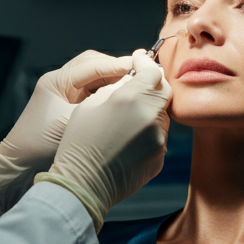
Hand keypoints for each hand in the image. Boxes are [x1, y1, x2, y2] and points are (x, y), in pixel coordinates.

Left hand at [0, 50, 132, 216]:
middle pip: (95, 65)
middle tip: (141, 76)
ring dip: (115, 81)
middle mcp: (60, 83)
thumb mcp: (71, 123)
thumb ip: (99, 105)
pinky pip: (94, 93)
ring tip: (135, 88)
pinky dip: (109, 94)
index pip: (92, 64)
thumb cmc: (39, 145)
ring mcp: (65, 94)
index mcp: (56, 81)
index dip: (118, 65)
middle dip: (118, 69)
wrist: (19, 165)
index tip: (141, 68)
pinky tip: (123, 102)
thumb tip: (127, 90)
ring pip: (97, 78)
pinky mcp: (71, 107)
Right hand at [36, 49, 171, 229]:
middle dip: (153, 84)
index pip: (152, 70)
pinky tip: (127, 139)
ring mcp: (158, 140)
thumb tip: (130, 79)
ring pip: (161, 115)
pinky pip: (158, 136)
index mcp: (131, 99)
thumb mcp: (90, 105)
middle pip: (164, 91)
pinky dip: (147, 132)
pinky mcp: (159, 158)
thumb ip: (114, 88)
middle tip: (139, 82)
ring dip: (149, 109)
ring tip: (127, 116)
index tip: (139, 59)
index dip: (146, 62)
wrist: (83, 184)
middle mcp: (150, 117)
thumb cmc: (79, 143)